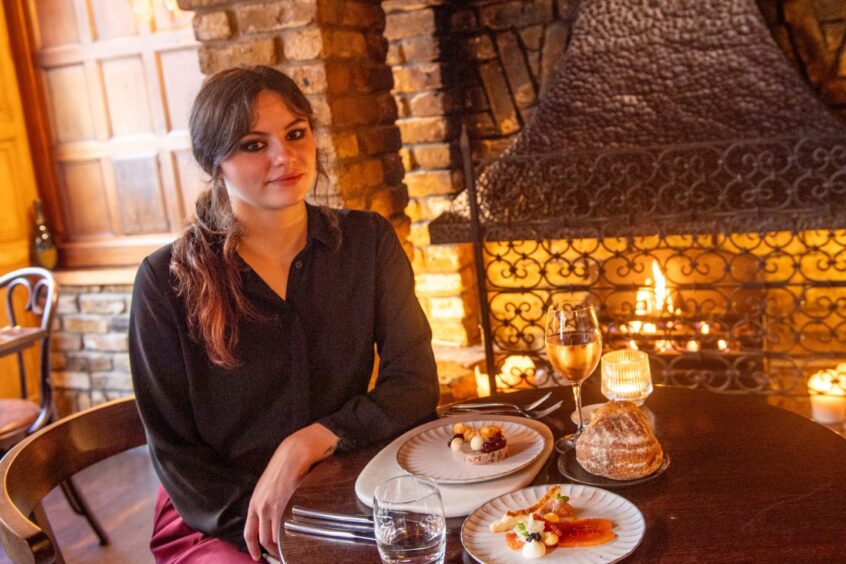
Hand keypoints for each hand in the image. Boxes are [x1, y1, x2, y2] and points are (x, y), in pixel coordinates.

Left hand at [244, 423, 338, 560]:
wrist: (295, 451)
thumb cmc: (284, 465)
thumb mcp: (267, 485)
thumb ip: (265, 502)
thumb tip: (270, 518)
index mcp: (255, 502)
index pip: (249, 534)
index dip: (253, 549)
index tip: (257, 556)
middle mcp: (262, 506)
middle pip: (264, 539)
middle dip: (272, 551)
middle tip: (280, 556)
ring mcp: (275, 506)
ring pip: (276, 537)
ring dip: (283, 546)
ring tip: (290, 550)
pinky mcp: (289, 503)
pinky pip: (288, 528)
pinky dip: (292, 537)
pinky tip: (298, 539)